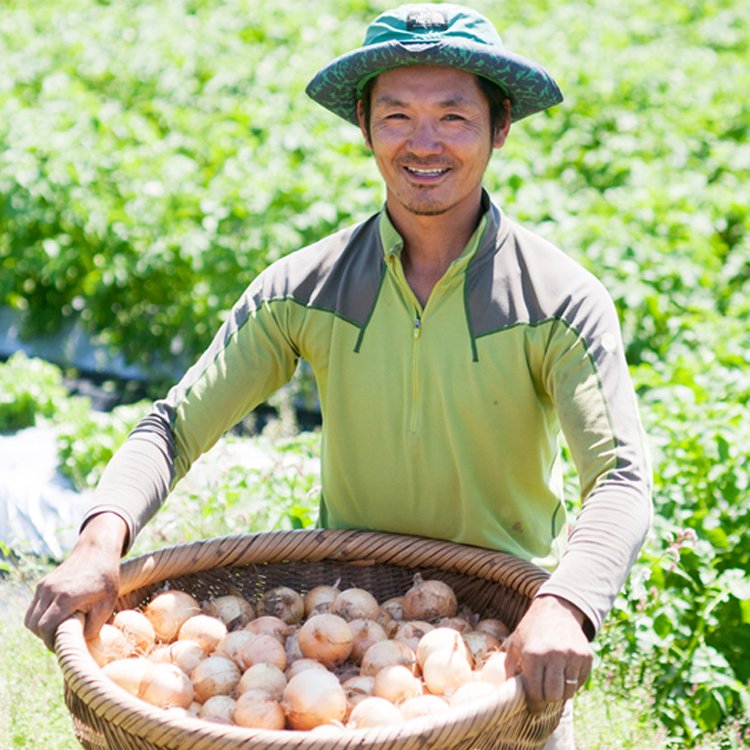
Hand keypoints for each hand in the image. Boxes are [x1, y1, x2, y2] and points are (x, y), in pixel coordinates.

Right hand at [24, 513, 126, 650]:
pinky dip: (40, 616)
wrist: (98, 551)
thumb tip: (79, 644)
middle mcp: (50, 590)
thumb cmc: (106, 579)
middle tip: (61, 639)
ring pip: (30, 617)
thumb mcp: (107, 605)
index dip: (51, 642)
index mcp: (66, 597)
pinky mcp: (43, 583)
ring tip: (60, 628)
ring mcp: (44, 586)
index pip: (45, 628)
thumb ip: (93, 627)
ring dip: (41, 628)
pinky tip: (57, 617)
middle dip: (45, 637)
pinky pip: (34, 607)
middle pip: (34, 625)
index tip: (63, 645)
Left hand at [503, 594, 592, 711]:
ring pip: (568, 692)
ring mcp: (572, 656)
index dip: (534, 703)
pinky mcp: (586, 656)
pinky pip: (580, 682)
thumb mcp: (515, 644)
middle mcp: (554, 655)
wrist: (556, 609)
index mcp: (533, 654)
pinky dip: (572, 683)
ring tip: (554, 683)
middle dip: (547, 699)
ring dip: (561, 692)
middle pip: (553, 696)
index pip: (535, 693)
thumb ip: (510, 668)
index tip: (534, 706)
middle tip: (544, 695)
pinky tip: (564, 672)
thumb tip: (509, 692)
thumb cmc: (532, 629)